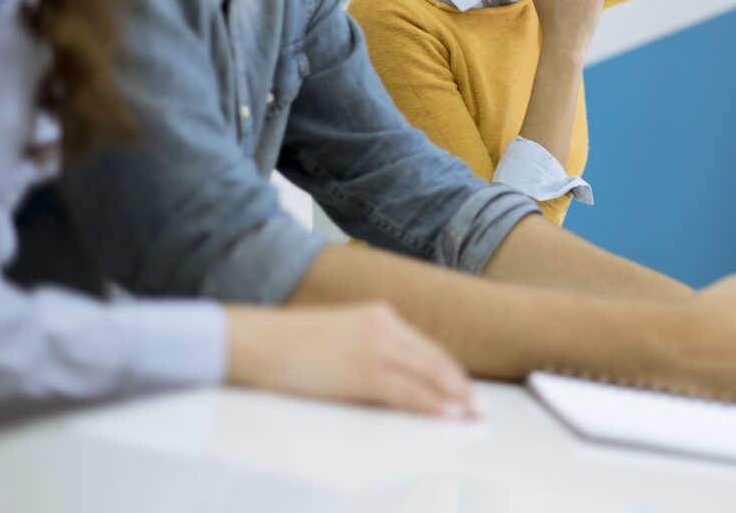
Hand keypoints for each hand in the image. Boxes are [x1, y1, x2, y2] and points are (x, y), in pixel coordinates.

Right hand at [224, 303, 475, 417]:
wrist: (255, 341)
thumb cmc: (286, 346)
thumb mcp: (338, 338)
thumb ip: (368, 352)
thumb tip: (390, 383)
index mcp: (378, 315)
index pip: (428, 348)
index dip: (451, 374)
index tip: (466, 392)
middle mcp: (384, 327)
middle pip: (436, 361)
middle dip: (461, 389)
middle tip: (480, 411)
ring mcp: (375, 348)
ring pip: (428, 377)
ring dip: (453, 401)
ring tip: (471, 418)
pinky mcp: (363, 371)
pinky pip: (407, 392)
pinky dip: (431, 406)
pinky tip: (446, 417)